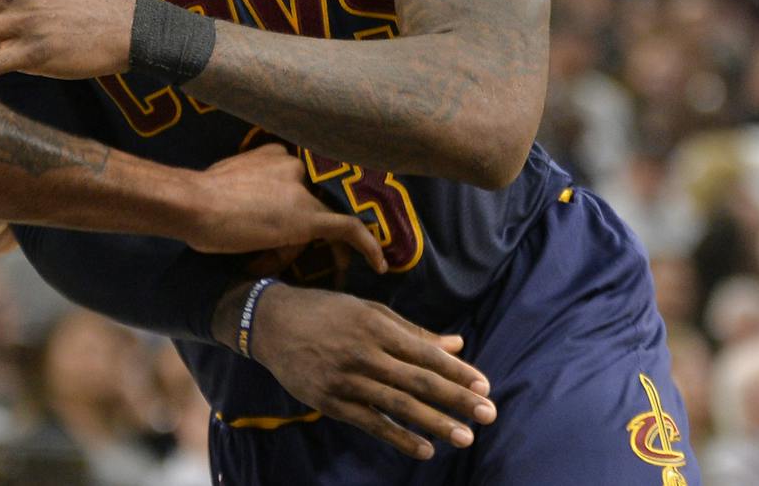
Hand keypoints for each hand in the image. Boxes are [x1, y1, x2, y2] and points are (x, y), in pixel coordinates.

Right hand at [184, 147, 385, 268]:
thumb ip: (251, 194)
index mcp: (275, 153)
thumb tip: (267, 227)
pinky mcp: (308, 217)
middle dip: (312, 227)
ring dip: (326, 244)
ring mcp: (303, 190)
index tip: (304, 221)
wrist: (193, 204)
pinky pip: (349, 230)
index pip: (301, 180)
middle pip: (316, 200)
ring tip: (334, 269)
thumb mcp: (228, 186)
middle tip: (313, 251)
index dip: (305, 203)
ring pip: (326, 217)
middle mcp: (294, 165)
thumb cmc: (196, 199)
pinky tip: (379, 264)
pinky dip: (368, 246)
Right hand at [217, 283, 496, 459]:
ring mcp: (346, 379)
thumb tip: (457, 344)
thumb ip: (413, 330)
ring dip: (435, 423)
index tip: (484, 386)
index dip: (456, 371)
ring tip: (466, 436)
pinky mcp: (331, 401)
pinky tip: (425, 449)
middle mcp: (363, 352)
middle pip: (418, 381)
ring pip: (398, 405)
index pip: (424, 353)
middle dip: (456, 399)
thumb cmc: (325, 311)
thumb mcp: (368, 310)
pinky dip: (399, 437)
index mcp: (375, 325)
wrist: (269, 322)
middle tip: (489, 414)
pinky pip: (371, 423)